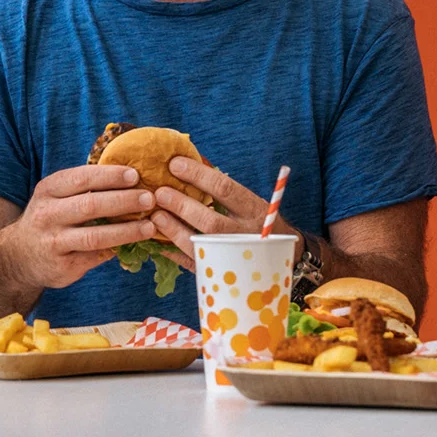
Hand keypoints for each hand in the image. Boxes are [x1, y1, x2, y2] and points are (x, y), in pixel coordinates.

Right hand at [0, 165, 160, 288]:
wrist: (19, 256)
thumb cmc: (51, 217)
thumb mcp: (57, 196)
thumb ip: (86, 188)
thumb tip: (132, 180)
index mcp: (49, 190)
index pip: (82, 178)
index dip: (110, 176)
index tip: (135, 175)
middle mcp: (47, 214)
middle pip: (90, 205)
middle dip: (123, 201)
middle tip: (149, 199)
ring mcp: (53, 242)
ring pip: (94, 236)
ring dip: (126, 231)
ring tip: (149, 227)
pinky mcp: (61, 266)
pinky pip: (94, 257)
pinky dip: (116, 250)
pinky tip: (135, 246)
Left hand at [147, 156, 291, 262]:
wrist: (280, 258)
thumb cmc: (258, 222)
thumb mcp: (251, 202)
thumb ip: (225, 190)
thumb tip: (188, 165)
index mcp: (254, 210)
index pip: (224, 189)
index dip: (198, 175)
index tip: (175, 164)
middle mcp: (244, 235)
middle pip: (210, 221)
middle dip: (182, 206)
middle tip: (160, 193)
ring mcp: (232, 256)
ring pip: (200, 245)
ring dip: (174, 230)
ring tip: (155, 216)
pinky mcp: (221, 271)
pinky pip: (193, 264)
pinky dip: (174, 254)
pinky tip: (158, 243)